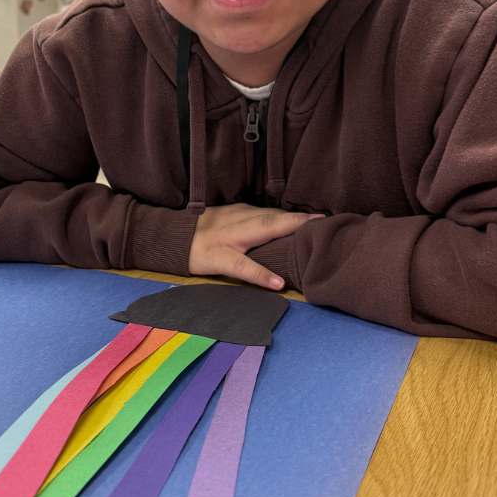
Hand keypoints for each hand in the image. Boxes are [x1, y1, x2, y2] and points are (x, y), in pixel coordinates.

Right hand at [188, 203, 320, 290]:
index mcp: (244, 214)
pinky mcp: (217, 257)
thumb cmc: (206, 233)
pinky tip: (277, 284)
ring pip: (261, 231)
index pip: (276, 213)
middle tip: (325, 222)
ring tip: (310, 241)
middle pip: (273, 218)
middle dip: (299, 220)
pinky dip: (260, 274)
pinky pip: (242, 266)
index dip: (300, 216)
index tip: (324, 218)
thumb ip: (255, 224)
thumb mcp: (231, 222)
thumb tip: (288, 229)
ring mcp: (228, 238)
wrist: (172, 238)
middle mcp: (239, 220)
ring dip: (286, 233)